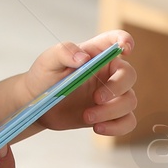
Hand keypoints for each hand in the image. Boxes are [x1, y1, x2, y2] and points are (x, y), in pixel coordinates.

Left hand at [20, 31, 137, 138]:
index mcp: (96, 53)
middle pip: (129, 75)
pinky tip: (98, 128)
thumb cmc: (43, 77)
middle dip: (117, 88)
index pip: (116, 40)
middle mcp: (108, 72)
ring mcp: (112, 94)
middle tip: (96, 98)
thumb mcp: (48, 61)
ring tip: (87, 116)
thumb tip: (84, 58)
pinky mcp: (110, 114)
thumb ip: (64, 52)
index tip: (124, 49)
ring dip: (111, 111)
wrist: (37, 105)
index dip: (125, 40)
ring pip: (130, 101)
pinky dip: (117, 127)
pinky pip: (128, 121)